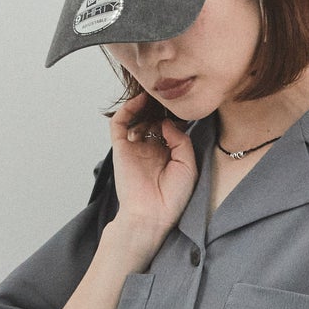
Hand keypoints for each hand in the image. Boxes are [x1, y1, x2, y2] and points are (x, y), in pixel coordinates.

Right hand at [109, 91, 197, 236]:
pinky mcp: (120, 149)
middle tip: (169, 94)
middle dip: (160, 108)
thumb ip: (181, 140)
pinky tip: (140, 100)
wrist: (151, 215)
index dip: (176, 115)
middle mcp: (151, 150)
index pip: (170, 128)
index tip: (185, 103)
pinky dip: (127, 109)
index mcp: (168, 156)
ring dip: (145, 106)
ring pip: (136, 119)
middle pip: (153, 121)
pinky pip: (120, 124)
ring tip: (155, 93)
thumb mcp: (188, 165)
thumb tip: (166, 122)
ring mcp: (135, 148)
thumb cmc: (172, 197)